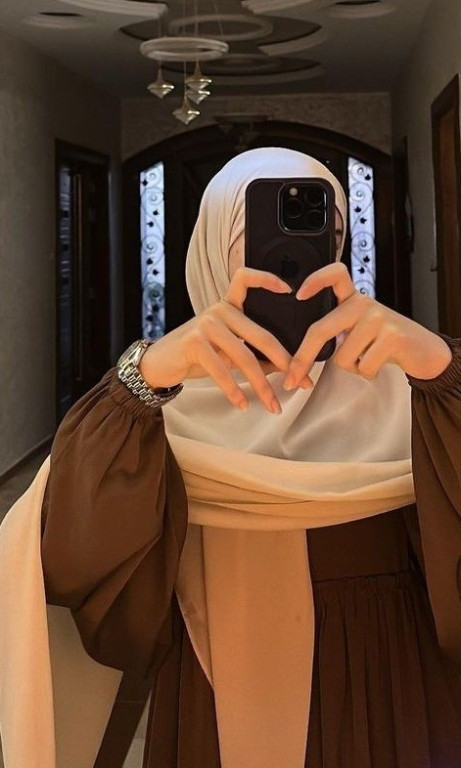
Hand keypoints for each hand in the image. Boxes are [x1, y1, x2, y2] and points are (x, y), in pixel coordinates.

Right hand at [139, 266, 311, 413]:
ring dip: (261, 386)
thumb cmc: (196, 355)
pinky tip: (243, 404)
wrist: (159, 363)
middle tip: (300, 382)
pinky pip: (222, 370)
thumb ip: (253, 354)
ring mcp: (206, 324)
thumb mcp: (227, 352)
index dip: (267, 279)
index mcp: (228, 306)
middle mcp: (219, 310)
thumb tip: (286, 369)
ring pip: (245, 357)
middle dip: (284, 363)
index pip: (245, 280)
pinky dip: (234, 391)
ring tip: (273, 405)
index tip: (289, 290)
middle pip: (261, 335)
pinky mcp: (194, 342)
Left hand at [283, 262, 452, 389]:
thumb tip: (297, 358)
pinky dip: (368, 373)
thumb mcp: (359, 327)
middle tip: (291, 378)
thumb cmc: (384, 341)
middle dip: (302, 358)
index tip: (298, 295)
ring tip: (368, 358)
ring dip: (352, 367)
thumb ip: (335, 329)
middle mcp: (364, 304)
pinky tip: (379, 363)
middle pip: (321, 330)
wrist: (423, 350)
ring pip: (342, 357)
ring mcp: (378, 318)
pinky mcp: (392, 337)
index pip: (335, 274)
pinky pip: (363, 366)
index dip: (315, 280)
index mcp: (353, 298)